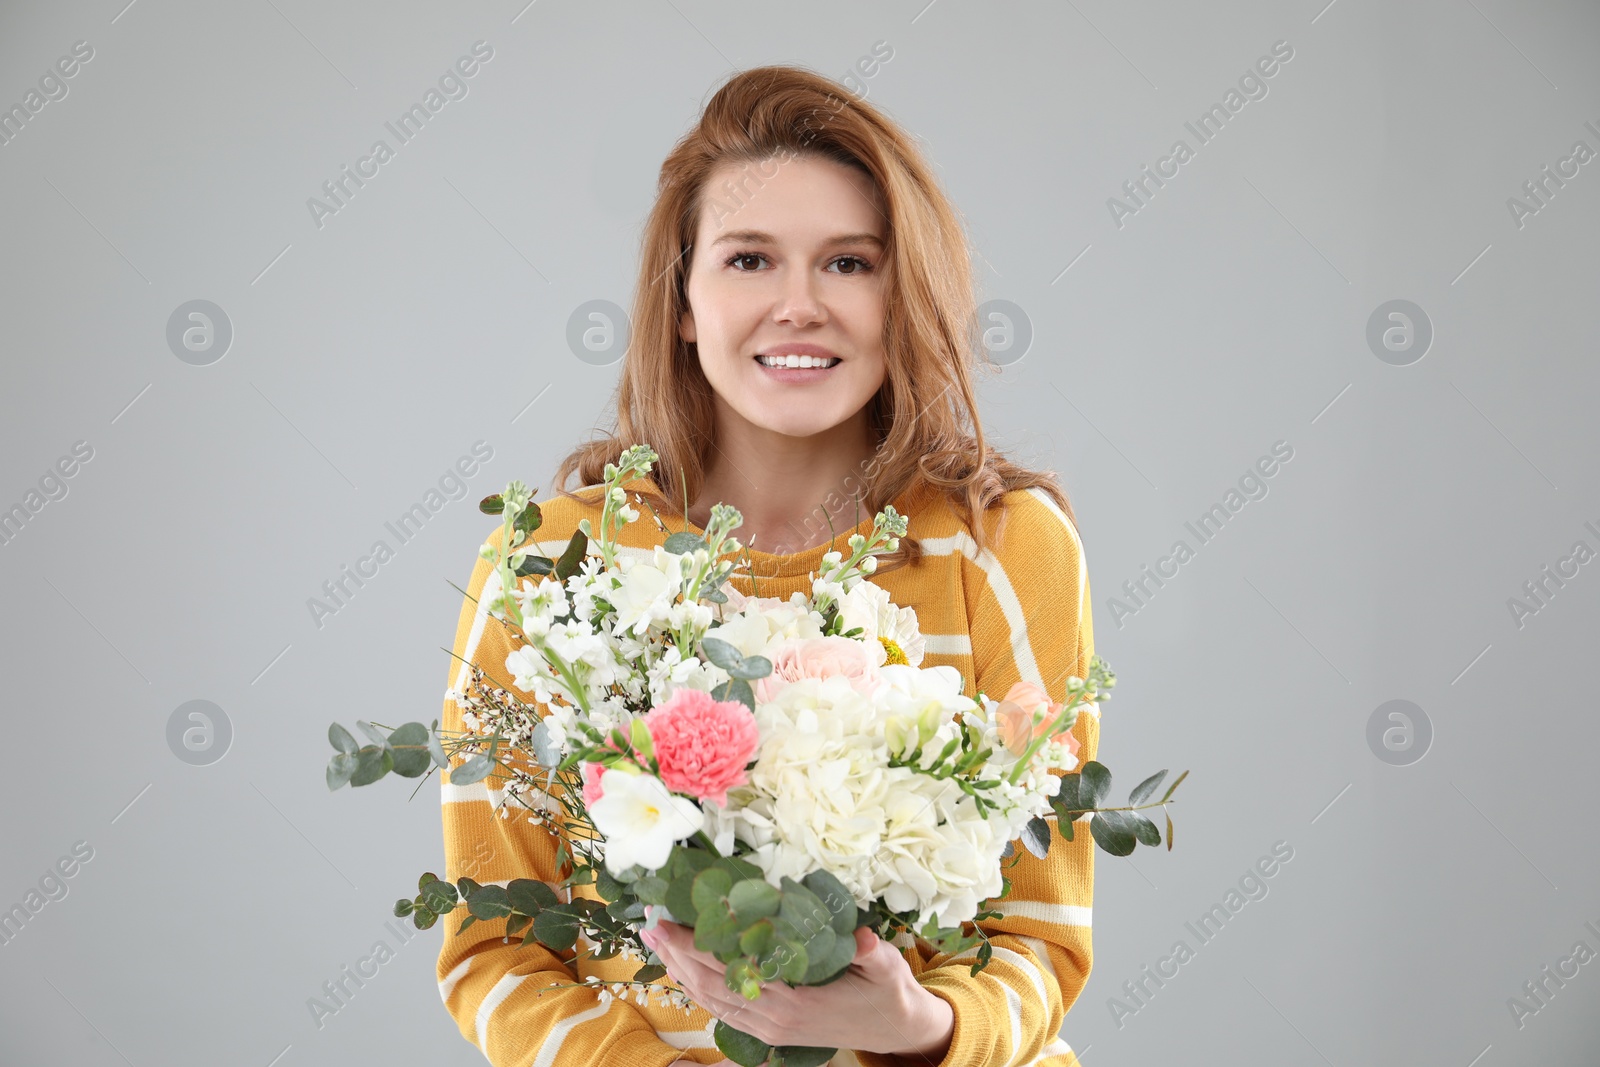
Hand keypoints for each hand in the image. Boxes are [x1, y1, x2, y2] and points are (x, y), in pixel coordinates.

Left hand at [640, 907, 953, 1059]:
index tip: (672, 920)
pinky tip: (683, 971)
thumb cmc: (889, 993)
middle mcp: (773, 1020)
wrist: (897, 1031)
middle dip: (677, 953)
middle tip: (651, 921)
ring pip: (712, 1001)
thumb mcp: (887, 968)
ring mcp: (769, 1029)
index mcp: (794, 1004)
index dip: (698, 946)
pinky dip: (698, 990)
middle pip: (711, 985)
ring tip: (656, 940)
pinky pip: (724, 1011)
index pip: (732, 972)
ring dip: (681, 970)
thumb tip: (862, 935)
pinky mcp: (771, 1032)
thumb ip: (872, 953)